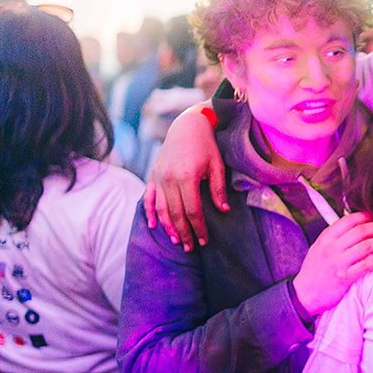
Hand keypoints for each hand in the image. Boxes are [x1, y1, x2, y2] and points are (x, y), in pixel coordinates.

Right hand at [144, 101, 225, 249]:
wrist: (187, 125)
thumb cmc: (207, 145)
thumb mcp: (217, 165)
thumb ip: (218, 189)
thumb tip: (223, 210)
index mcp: (187, 177)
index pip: (193, 211)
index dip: (198, 228)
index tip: (204, 240)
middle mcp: (169, 179)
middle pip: (176, 213)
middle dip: (184, 232)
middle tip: (191, 247)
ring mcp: (158, 177)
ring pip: (161, 209)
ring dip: (168, 227)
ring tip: (177, 241)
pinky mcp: (153, 174)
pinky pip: (149, 197)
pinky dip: (150, 212)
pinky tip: (154, 225)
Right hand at [292, 213, 372, 317]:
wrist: (304, 293)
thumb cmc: (314, 270)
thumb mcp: (319, 247)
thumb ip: (335, 236)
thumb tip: (355, 225)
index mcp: (326, 237)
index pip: (350, 220)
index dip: (368, 215)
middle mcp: (332, 247)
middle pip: (361, 231)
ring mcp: (338, 262)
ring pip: (366, 246)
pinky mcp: (344, 277)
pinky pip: (366, 265)